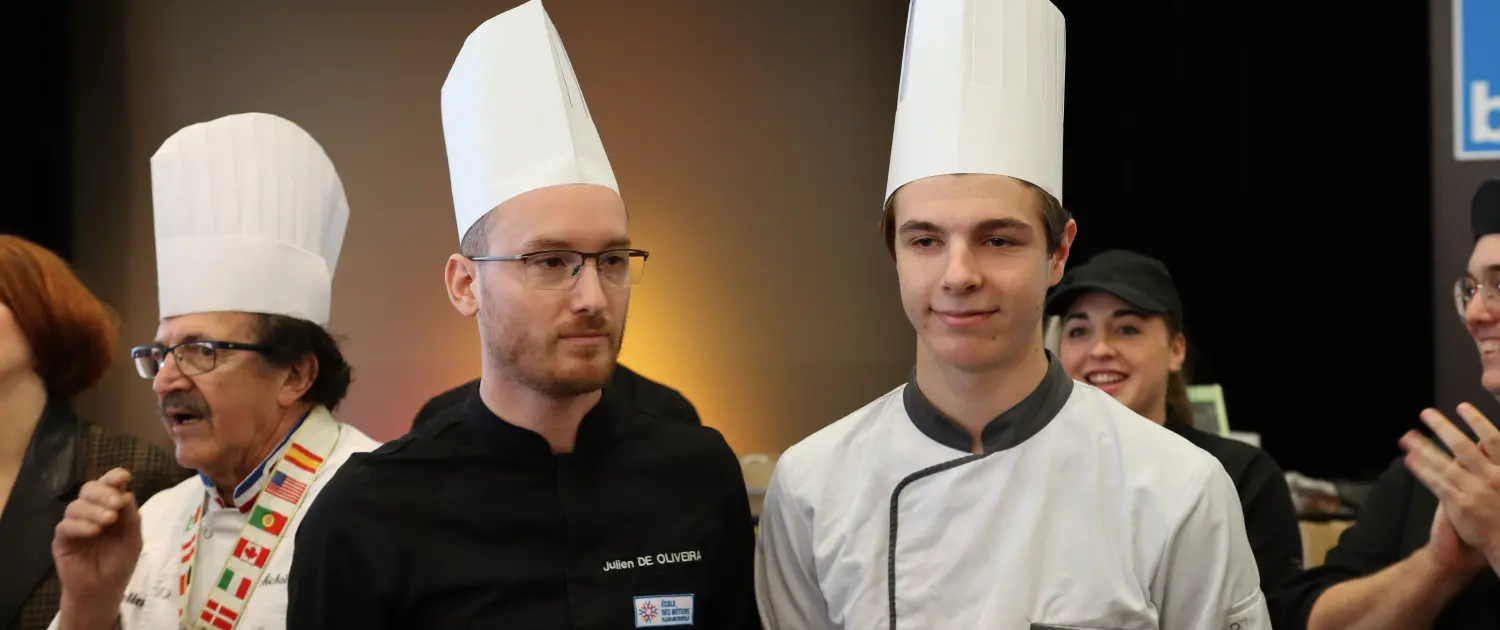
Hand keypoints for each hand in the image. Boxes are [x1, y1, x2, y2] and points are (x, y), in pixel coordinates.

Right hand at [52, 468, 143, 602]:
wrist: (103, 590)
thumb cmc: (119, 563)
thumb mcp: (133, 539)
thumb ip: (131, 517)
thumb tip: (126, 493)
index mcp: (109, 507)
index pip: (108, 486)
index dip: (113, 477)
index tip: (124, 476)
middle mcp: (90, 512)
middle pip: (89, 489)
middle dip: (103, 492)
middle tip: (116, 504)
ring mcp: (74, 525)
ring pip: (76, 506)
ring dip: (93, 510)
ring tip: (108, 520)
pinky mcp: (61, 540)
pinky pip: (65, 526)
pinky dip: (81, 525)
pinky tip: (94, 531)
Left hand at [1401, 404, 1499, 562]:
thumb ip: (1498, 463)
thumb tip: (1483, 443)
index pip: (1493, 439)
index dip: (1478, 421)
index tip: (1463, 407)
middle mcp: (1491, 477)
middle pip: (1462, 446)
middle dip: (1442, 427)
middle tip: (1426, 413)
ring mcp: (1474, 490)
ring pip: (1444, 463)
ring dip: (1423, 447)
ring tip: (1408, 435)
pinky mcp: (1458, 504)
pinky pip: (1436, 482)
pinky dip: (1422, 469)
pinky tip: (1410, 459)